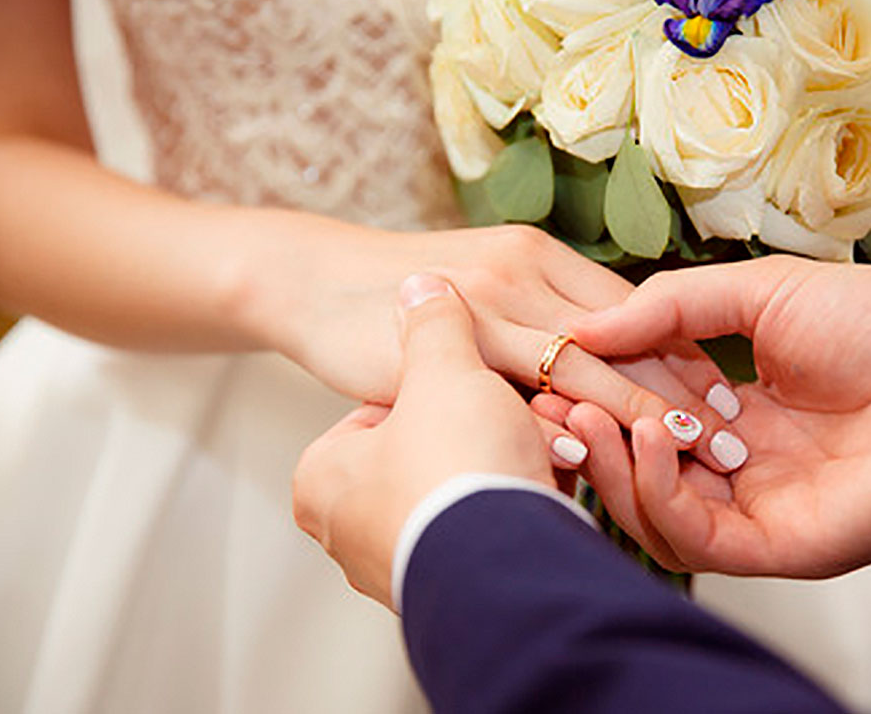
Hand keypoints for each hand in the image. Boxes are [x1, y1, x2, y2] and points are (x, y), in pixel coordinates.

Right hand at [241, 216, 746, 471]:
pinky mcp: (444, 347)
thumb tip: (601, 370)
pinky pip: (514, 391)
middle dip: (677, 389)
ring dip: (635, 411)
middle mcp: (523, 271)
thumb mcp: (485, 287)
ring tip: (687, 453)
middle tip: (730, 439)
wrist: (311, 279)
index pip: (632, 307)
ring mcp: (485, 304)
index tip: (725, 400)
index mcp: (540, 257)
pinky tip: (591, 460)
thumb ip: (539, 318)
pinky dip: (558, 426)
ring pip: (580, 364)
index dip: (680, 355)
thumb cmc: (403, 289)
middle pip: (620, 335)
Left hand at [293, 274, 570, 609]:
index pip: (387, 404)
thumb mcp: (442, 372)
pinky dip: (515, 500)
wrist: (507, 569)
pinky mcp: (453, 584)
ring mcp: (397, 562)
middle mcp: (347, 526)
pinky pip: (486, 526)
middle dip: (485, 423)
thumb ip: (434, 322)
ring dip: (508, 460)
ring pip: (463, 488)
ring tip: (545, 442)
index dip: (447, 378)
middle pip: (430, 447)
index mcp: (324, 474)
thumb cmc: (457, 467)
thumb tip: (423, 285)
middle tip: (527, 405)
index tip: (483, 371)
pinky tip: (547, 480)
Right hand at [567, 257, 870, 577]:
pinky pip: (698, 541)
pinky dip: (660, 494)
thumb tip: (581, 327)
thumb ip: (671, 308)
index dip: (595, 399)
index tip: (555, 366)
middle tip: (554, 400)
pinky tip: (648, 439)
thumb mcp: (759, 294)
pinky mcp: (784, 545)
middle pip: (639, 477)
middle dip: (590, 441)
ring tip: (588, 417)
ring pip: (657, 519)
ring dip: (613, 471)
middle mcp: (741, 473)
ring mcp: (761, 512)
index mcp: (736, 418)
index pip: (642, 422)